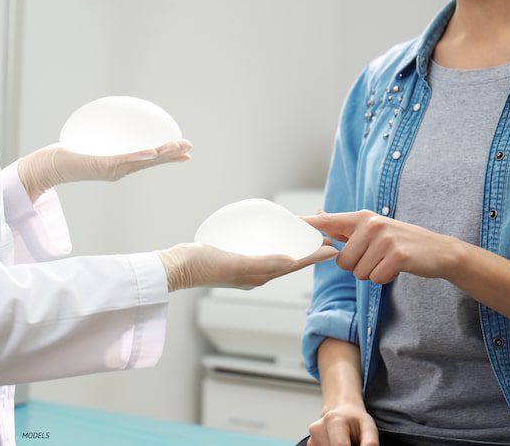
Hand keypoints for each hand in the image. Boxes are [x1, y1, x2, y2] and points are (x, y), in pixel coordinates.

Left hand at [17, 140, 191, 201]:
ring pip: (144, 161)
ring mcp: (113, 169)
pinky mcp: (103, 166)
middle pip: (152, 161)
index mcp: (121, 164)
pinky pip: (126, 160)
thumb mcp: (92, 143)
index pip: (150, 159)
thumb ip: (105, 136)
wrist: (49, 166)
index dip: (169, 156)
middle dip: (171, 154)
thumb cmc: (68, 154)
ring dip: (162, 155)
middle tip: (189, 148)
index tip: (185, 151)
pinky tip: (152, 153)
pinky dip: (141, 156)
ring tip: (178, 148)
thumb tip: (113, 120)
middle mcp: (120, 169)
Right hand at [156, 242, 338, 291]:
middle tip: (324, 235)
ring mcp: (246, 265)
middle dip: (308, 248)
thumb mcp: (235, 262)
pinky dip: (276, 242)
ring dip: (295, 245)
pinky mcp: (236, 257)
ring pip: (279, 254)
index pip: (295, 264)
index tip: (333, 247)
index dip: (315, 255)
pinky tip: (273, 233)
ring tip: (306, 234)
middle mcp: (257, 273)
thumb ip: (262, 263)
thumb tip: (292, 261)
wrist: (176, 267)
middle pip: (290, 259)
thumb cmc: (202, 265)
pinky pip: (264, 249)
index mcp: (260, 275)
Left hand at [302, 210, 462, 283]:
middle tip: (377, 257)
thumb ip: (344, 225)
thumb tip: (318, 215)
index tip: (290, 222)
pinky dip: (384, 278)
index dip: (308, 225)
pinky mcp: (397, 255)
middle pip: (343, 261)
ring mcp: (384, 239)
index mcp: (362, 218)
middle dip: (358, 267)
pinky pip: (375, 278)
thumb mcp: (373, 228)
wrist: (437, 250)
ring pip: (358, 272)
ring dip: (372, 273)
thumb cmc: (400, 240)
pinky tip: (396, 268)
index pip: (328, 221)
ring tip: (387, 261)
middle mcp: (371, 224)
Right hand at [307, 402, 378, 445]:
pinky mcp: (310, 444)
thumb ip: (370, 442)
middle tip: (352, 442)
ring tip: (345, 442)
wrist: (340, 409)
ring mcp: (312, 437)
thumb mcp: (368, 427)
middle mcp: (318, 428)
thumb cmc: (355, 419)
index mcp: (334, 421)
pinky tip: (336, 443)